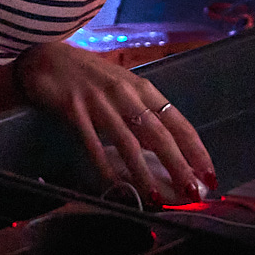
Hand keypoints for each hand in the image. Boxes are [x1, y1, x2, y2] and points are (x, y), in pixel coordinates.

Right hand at [13, 41, 216, 202]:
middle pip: (158, 135)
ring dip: (143, 173)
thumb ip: (143, 116)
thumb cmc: (90, 76)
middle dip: (178, 166)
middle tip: (192, 194)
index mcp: (143, 89)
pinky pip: (92, 142)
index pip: (178, 123)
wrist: (46, 57)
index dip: (196, 151)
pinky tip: (114, 185)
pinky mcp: (73, 108)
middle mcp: (126, 94)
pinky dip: (104, 165)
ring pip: (127, 142)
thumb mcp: (123, 90)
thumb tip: (166, 153)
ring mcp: (99, 101)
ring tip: (156, 197)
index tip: (208, 176)